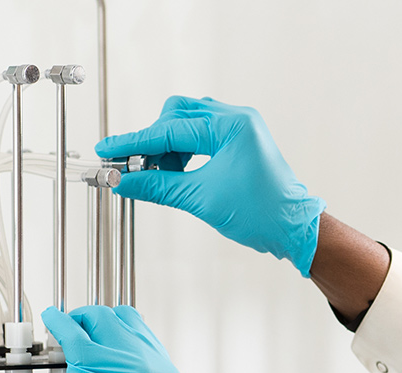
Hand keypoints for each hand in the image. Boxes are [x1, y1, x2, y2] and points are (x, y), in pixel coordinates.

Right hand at [96, 96, 326, 276]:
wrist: (293, 229)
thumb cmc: (261, 213)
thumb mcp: (200, 199)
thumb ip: (157, 186)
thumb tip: (124, 181)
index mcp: (232, 125)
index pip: (170, 129)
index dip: (134, 142)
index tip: (108, 150)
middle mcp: (237, 119)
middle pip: (177, 115)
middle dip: (152, 141)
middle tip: (131, 166)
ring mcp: (239, 128)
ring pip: (187, 123)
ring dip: (167, 146)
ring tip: (155, 174)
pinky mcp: (239, 141)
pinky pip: (201, 135)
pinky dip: (182, 150)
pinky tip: (173, 171)